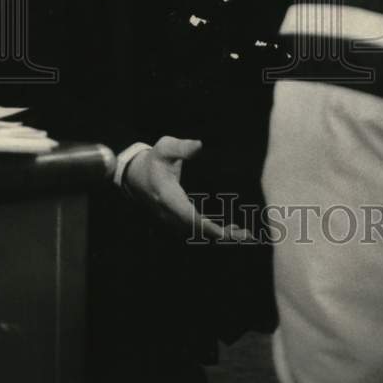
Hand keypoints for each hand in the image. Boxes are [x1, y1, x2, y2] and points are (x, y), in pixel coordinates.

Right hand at [123, 136, 251, 241]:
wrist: (136, 176)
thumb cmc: (155, 160)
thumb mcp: (164, 148)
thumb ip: (181, 147)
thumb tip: (198, 146)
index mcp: (167, 196)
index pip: (186, 216)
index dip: (204, 225)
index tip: (223, 232)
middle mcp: (170, 213)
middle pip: (196, 230)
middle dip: (220, 235)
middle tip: (246, 235)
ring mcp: (173, 219)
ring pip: (198, 233)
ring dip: (221, 236)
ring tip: (246, 235)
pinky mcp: (178, 220)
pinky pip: (197, 231)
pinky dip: (215, 233)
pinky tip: (234, 230)